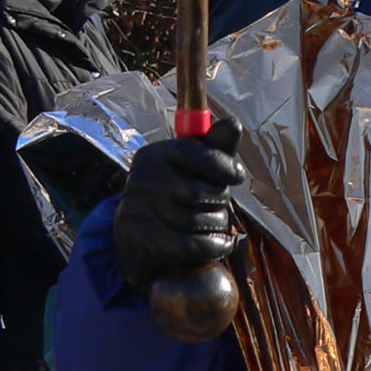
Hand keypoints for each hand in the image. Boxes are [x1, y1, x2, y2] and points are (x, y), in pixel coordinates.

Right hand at [112, 113, 245, 295]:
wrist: (134, 240)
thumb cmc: (172, 197)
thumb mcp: (191, 168)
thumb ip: (214, 148)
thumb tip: (234, 123)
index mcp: (154, 156)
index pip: (193, 152)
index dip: (222, 164)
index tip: (236, 175)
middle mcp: (142, 180)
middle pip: (201, 190)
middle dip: (219, 200)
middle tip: (216, 204)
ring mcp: (140, 212)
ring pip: (200, 220)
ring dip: (216, 225)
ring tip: (212, 223)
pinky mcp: (145, 243)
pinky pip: (194, 245)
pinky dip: (213, 246)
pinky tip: (216, 244)